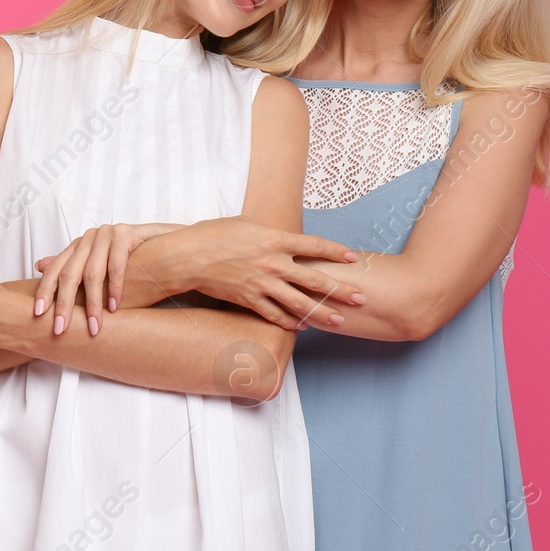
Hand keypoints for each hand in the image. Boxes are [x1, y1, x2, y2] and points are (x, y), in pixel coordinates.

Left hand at [32, 222, 184, 337]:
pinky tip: (114, 308)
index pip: (56, 270)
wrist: (169, 252)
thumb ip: (73, 270)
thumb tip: (38, 266)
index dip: (45, 292)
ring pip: (93, 273)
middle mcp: (90, 237)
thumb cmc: (134, 266)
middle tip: (60, 328)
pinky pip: (117, 265)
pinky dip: (115, 289)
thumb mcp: (100, 272)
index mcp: (79, 245)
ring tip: (94, 328)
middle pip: (69, 273)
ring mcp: (108, 233)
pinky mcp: (127, 233)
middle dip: (64, 304)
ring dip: (93, 304)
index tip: (38, 316)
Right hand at [177, 217, 366, 329]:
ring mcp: (261, 284)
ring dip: (322, 313)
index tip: (353, 258)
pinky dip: (290, 322)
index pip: (314, 246)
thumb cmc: (215, 234)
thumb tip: (289, 240)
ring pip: (299, 303)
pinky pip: (274, 314)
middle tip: (361, 298)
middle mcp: (273, 263)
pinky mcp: (248, 300)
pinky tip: (303, 326)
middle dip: (340, 290)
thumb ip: (273, 234)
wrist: (188, 257)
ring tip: (340, 320)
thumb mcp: (248, 224)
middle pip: (314, 280)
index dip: (336, 252)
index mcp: (274, 239)